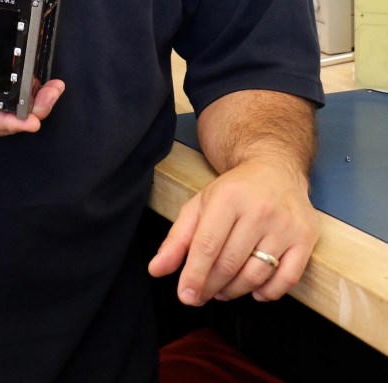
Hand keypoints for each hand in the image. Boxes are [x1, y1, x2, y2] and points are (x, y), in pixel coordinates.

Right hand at [0, 42, 64, 140]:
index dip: (8, 122)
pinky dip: (22, 100)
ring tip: (54, 88)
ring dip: (32, 106)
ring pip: (6, 118)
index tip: (33, 122)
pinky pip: (2, 109)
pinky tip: (37, 84)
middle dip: (31, 111)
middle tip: (53, 93)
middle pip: (2, 123)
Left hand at [148, 157, 319, 303]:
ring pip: (256, 275)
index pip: (208, 245)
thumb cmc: (234, 190)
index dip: (194, 275)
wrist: (276, 168)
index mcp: (228, 196)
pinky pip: (286, 280)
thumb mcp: (200, 204)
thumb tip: (157, 269)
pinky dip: (267, 292)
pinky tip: (254, 288)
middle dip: (211, 286)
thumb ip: (177, 238)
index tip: (186, 296)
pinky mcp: (306, 238)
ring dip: (235, 291)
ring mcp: (285, 224)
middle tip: (202, 293)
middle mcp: (259, 209)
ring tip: (223, 289)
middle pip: (230, 263)